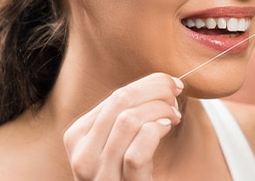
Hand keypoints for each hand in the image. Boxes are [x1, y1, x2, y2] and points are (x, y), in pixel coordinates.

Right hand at [63, 73, 183, 180]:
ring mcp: (98, 174)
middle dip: (157, 91)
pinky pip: (137, 152)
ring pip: (129, 121)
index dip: (150, 84)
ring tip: (174, 116)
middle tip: (177, 96)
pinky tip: (167, 129)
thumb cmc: (130, 169)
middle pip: (122, 101)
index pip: (116, 96)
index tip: (173, 85)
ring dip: (161, 110)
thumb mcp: (121, 139)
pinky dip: (156, 132)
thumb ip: (130, 112)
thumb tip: (165, 82)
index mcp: (78, 136)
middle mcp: (81, 155)